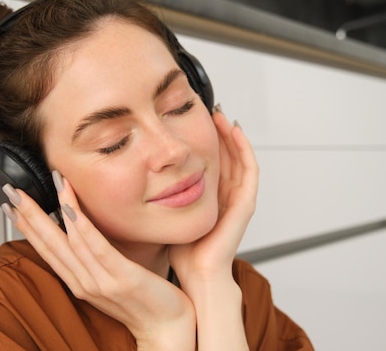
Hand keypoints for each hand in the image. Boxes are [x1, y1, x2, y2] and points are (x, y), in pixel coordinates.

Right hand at [2, 176, 195, 349]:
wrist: (168, 330)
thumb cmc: (144, 303)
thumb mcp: (110, 278)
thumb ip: (93, 259)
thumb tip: (82, 233)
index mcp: (79, 281)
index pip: (46, 249)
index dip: (26, 226)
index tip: (10, 205)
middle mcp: (84, 282)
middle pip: (50, 243)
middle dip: (28, 215)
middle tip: (9, 191)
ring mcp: (102, 281)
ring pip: (70, 241)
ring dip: (50, 212)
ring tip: (37, 188)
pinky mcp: (123, 277)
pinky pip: (98, 248)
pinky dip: (82, 227)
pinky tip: (69, 208)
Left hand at [169, 108, 258, 285]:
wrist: (197, 276)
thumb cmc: (182, 252)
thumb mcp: (167, 214)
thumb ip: (160, 195)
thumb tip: (135, 175)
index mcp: (210, 198)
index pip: (211, 161)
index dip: (204, 139)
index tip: (190, 119)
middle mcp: (225, 196)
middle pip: (226, 155)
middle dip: (218, 132)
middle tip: (207, 108)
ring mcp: (237, 199)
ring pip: (238, 157)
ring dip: (231, 134)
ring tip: (219, 114)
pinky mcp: (245, 205)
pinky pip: (249, 171)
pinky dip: (244, 149)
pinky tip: (234, 130)